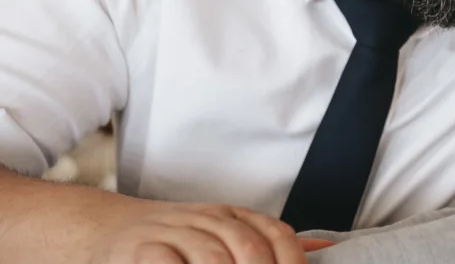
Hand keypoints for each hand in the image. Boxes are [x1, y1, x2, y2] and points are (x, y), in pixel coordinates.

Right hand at [87, 200, 306, 263]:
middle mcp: (207, 220)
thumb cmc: (175, 242)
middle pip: (248, 248)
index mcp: (232, 217)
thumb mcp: (222, 234)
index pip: (275, 235)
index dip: (291, 263)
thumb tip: (325, 248)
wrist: (106, 231)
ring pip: (212, 258)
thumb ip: (268, 244)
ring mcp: (173, 232)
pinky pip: (169, 263)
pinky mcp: (141, 251)